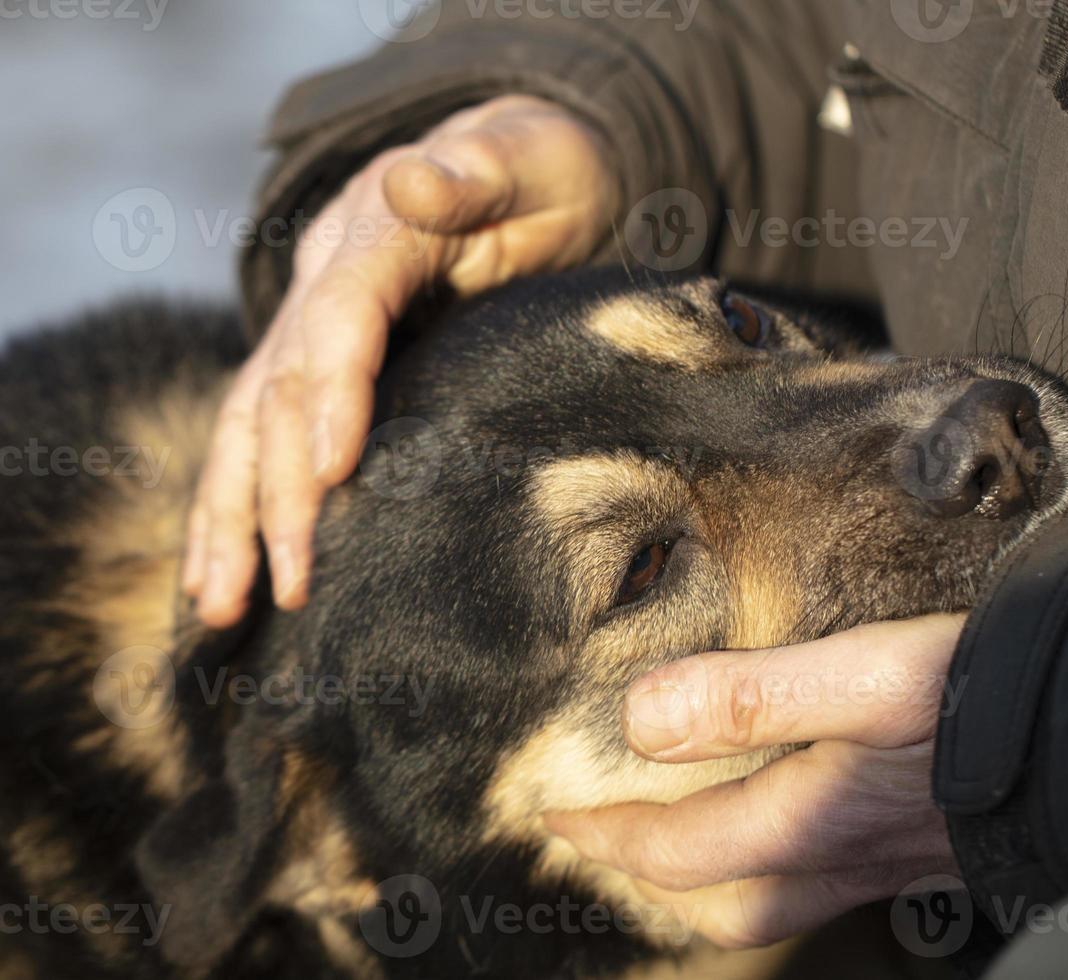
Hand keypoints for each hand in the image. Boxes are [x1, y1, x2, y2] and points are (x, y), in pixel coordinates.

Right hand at [184, 95, 616, 625]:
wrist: (515, 163)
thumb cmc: (541, 171)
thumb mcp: (525, 158)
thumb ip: (473, 170)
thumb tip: (411, 182)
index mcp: (376, 230)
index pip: (342, 312)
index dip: (332, 389)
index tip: (330, 471)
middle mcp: (323, 277)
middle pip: (280, 385)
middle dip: (275, 487)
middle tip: (289, 582)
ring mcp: (311, 320)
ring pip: (246, 423)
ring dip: (228, 517)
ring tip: (220, 604)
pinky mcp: (314, 361)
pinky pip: (257, 437)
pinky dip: (233, 505)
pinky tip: (218, 575)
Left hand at [545, 615, 966, 948]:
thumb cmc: (986, 697)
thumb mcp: (860, 676)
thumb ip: (750, 696)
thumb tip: (641, 715)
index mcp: (813, 815)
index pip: (679, 845)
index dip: (608, 830)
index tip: (555, 811)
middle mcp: (844, 852)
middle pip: (726, 899)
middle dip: (655, 874)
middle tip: (607, 838)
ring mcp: (892, 861)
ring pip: (779, 897)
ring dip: (716, 878)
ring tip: (684, 843)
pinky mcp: (931, 847)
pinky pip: (832, 879)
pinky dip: (784, 864)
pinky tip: (800, 827)